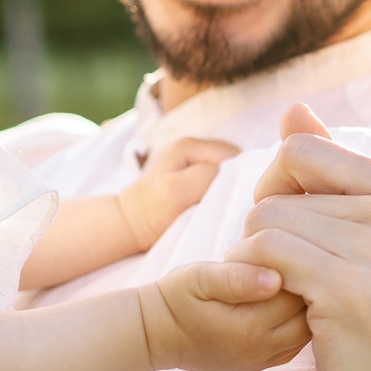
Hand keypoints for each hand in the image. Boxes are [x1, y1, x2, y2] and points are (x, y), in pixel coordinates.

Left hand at [118, 136, 238, 249]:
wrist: (130, 226)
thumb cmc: (151, 211)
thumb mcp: (177, 191)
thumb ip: (206, 175)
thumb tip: (234, 173)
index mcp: (189, 145)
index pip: (233, 155)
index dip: (240, 176)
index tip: (237, 200)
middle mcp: (193, 147)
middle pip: (233, 162)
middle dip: (236, 181)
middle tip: (231, 205)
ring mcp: (192, 161)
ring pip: (227, 172)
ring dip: (229, 189)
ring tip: (222, 207)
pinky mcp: (193, 177)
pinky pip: (218, 181)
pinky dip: (221, 193)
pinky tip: (215, 206)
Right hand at [138, 259, 309, 370]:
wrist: (155, 333)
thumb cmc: (177, 298)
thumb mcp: (200, 277)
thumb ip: (237, 277)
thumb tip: (276, 277)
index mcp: (249, 326)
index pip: (299, 293)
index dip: (301, 267)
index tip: (291, 249)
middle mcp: (261, 349)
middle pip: (310, 316)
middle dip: (309, 288)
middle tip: (297, 262)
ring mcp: (262, 361)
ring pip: (307, 333)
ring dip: (306, 307)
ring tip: (291, 281)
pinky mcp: (259, 364)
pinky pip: (294, 345)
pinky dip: (297, 324)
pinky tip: (286, 303)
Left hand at [230, 106, 370, 370]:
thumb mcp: (364, 244)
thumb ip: (330, 174)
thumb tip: (295, 110)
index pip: (303, 149)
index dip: (277, 191)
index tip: (292, 237)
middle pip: (279, 183)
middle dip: (263, 226)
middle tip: (287, 275)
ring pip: (265, 219)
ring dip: (256, 261)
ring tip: (288, 297)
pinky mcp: (350, 288)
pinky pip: (264, 251)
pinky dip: (253, 279)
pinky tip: (279, 307)